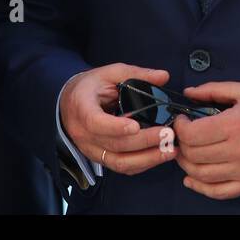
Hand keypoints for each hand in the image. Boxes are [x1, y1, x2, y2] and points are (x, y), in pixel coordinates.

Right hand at [60, 64, 176, 175]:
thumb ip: (136, 74)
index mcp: (82, 108)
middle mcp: (84, 134)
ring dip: (147, 159)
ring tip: (170, 150)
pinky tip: (159, 156)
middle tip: (168, 134)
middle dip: (144, 142)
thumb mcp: (110, 73)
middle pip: (114, 144)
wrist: (69, 103)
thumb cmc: (90, 87)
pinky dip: (141, 164)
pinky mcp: (100, 158)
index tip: (135, 126)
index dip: (115, 127)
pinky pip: (121, 166)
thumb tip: (164, 76)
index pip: (95, 122)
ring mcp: (91, 149)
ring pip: (119, 162)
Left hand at [172, 82, 239, 200]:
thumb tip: (191, 92)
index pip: (194, 133)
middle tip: (182, 136)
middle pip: (194, 154)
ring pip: (202, 175)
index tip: (182, 121)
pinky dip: (200, 188)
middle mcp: (239, 150)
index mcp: (237, 123)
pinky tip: (192, 179)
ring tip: (186, 153)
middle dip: (182, 144)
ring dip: (186, 165)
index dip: (181, 127)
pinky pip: (219, 192)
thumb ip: (217, 89)